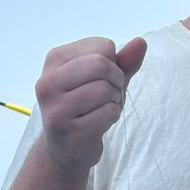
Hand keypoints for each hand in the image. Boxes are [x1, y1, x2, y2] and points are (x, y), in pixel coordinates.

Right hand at [34, 35, 146, 174]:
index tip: (102, 79)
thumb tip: (141, 42)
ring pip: (105, 89)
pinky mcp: (69, 130)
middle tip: (109, 94)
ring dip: (115, 100)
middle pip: (101, 64)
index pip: (102, 46)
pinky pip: (108, 112)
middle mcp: (48, 82)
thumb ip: (123, 60)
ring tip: (103, 109)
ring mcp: (56, 108)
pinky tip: (100, 123)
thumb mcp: (104, 78)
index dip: (113, 63)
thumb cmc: (86, 106)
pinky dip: (113, 116)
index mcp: (54, 59)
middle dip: (116, 79)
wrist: (65, 148)